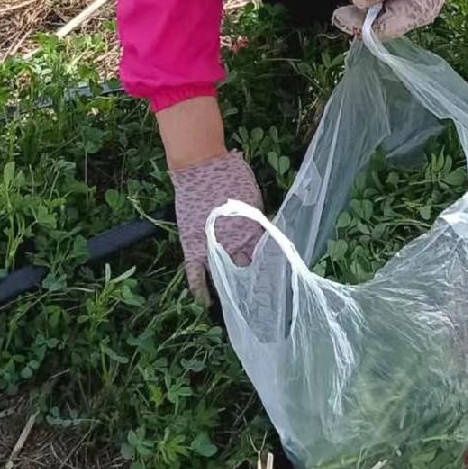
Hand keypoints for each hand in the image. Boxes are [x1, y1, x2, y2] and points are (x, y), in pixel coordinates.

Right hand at [170, 149, 263, 301]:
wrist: (200, 165)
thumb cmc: (230, 172)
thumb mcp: (253, 193)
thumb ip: (259, 214)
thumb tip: (267, 224)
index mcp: (253, 231)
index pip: (265, 255)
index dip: (269, 265)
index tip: (274, 275)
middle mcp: (236, 244)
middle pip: (247, 269)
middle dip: (252, 281)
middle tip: (257, 294)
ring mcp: (213, 248)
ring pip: (224, 277)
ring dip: (230, 289)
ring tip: (237, 303)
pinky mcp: (193, 248)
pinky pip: (195, 275)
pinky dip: (200, 289)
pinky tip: (206, 302)